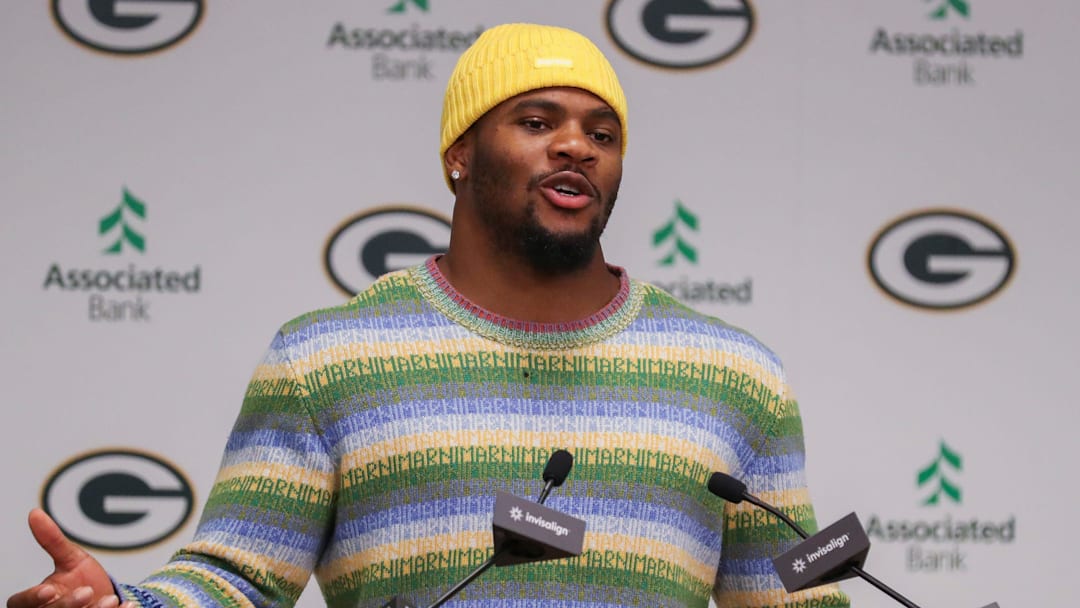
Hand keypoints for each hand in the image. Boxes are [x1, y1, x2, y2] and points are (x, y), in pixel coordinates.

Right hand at [6, 509, 133, 607]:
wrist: (110, 598)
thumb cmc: (84, 580)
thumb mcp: (71, 558)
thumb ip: (53, 541)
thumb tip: (35, 513)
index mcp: (38, 601)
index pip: (21, 603)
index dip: (32, 598)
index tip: (50, 589)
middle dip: (68, 604)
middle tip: (86, 591)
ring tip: (110, 600)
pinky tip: (126, 607)